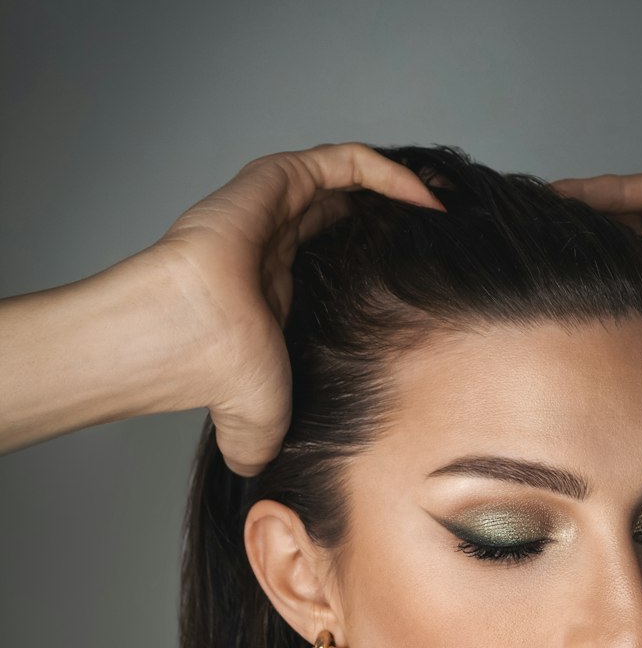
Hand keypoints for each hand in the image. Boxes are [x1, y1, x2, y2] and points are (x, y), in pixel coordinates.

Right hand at [152, 142, 445, 474]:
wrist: (186, 340)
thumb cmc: (217, 375)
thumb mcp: (264, 422)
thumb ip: (265, 442)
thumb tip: (262, 485)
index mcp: (273, 291)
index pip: (334, 262)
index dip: (381, 263)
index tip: (429, 282)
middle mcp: (273, 246)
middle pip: (347, 216)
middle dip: (399, 222)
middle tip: (448, 237)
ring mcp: (272, 211)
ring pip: (347, 183)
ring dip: (401, 190)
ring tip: (446, 208)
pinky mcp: (272, 182)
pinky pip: (339, 163)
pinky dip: (386, 172)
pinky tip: (424, 197)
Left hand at [550, 167, 641, 447]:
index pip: (610, 285)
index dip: (573, 289)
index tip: (529, 299)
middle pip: (606, 244)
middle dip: (565, 249)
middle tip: (514, 254)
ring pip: (612, 214)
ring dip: (571, 218)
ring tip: (524, 223)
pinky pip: (628, 191)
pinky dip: (589, 194)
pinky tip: (553, 198)